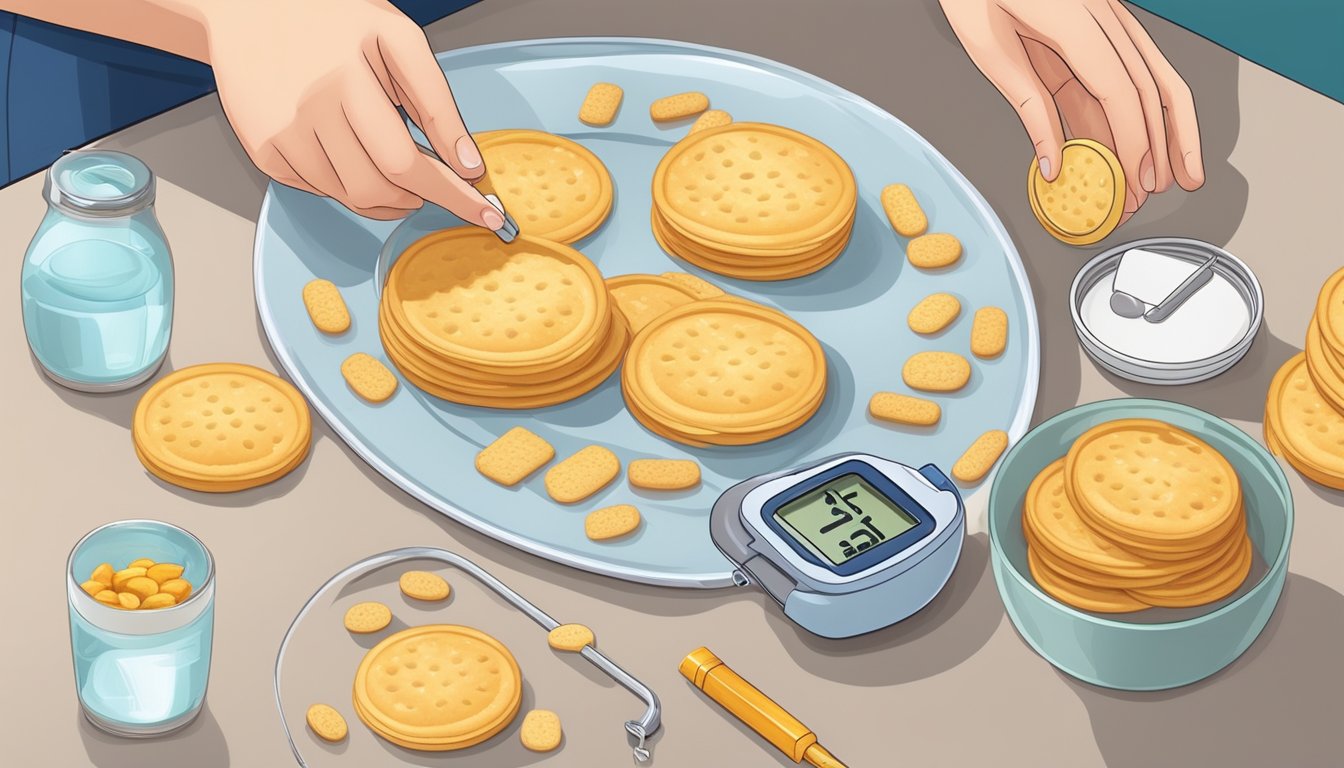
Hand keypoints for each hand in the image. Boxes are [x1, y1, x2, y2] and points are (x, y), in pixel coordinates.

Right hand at [205, 0, 501, 225]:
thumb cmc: (332, 20)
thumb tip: (466, 163)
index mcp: (348, 79)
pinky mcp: (264, 150)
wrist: (249, 8)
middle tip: (430, 184)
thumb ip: (435, 101)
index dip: (452, 196)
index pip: (408, 162)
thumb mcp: (397, 40)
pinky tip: (346, 150)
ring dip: (384, 196)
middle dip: (419, 197)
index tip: (487, 216)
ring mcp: (283, 133)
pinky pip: (319, 191)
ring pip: (351, 197)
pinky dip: (344, 184)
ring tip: (389, 163)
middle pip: (380, 188)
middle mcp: (311, 109)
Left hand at [939, 0, 1203, 224]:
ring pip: (1151, 77)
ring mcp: (1106, 14)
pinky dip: (1132, 111)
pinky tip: (1134, 143)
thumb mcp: (990, 49)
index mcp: (1075, 18)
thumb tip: (1053, 161)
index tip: (1137, 177)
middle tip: (1155, 190)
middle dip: (1158, 144)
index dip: (1134, 139)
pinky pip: (1125, 70)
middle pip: (1150, 86)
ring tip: (1165, 173)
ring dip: (1162, 130)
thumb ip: (1028, 105)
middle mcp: (1103, 12)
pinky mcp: (1098, 21)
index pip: (1121, 89)